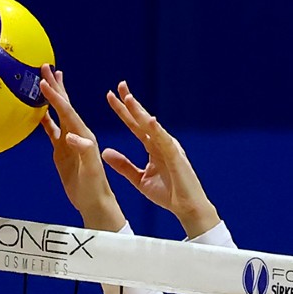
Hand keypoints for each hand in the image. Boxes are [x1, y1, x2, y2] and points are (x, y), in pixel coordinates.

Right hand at [39, 65, 126, 231]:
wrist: (94, 201)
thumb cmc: (94, 187)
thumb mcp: (91, 170)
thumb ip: (84, 151)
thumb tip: (70, 135)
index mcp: (84, 135)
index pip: (67, 111)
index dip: (55, 96)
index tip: (44, 82)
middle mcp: (77, 133)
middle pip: (64, 105)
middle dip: (54, 86)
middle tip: (45, 66)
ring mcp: (69, 141)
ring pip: (57, 113)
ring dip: (50, 97)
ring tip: (43, 81)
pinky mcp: (63, 150)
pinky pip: (51, 129)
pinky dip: (44, 118)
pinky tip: (37, 111)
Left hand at [102, 81, 219, 238]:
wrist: (187, 208)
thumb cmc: (168, 193)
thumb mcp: (139, 179)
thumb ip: (123, 165)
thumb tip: (105, 152)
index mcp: (153, 147)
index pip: (135, 125)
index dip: (123, 111)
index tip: (111, 96)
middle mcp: (162, 143)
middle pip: (144, 120)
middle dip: (132, 103)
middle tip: (120, 85)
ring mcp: (170, 148)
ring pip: (153, 127)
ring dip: (141, 112)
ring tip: (129, 99)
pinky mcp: (177, 157)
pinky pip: (165, 142)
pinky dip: (157, 131)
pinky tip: (149, 121)